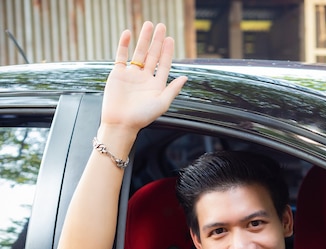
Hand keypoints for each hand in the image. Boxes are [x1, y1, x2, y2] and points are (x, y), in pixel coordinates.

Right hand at [101, 21, 186, 135]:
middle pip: (153, 55)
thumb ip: (173, 89)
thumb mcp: (162, 103)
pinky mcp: (118, 74)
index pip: (164, 64)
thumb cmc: (142, 117)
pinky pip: (121, 56)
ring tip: (148, 25)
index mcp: (157, 85)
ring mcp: (131, 75)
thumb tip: (185, 77)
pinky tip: (128, 33)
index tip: (170, 39)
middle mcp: (145, 78)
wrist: (121, 123)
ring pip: (138, 53)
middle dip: (157, 41)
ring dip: (144, 39)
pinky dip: (124, 45)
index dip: (168, 51)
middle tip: (161, 26)